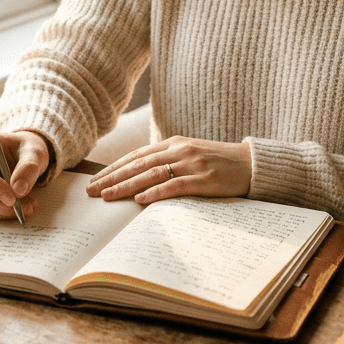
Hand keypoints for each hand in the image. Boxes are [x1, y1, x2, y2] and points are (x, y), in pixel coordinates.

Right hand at [0, 129, 51, 219]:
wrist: (23, 154)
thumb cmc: (25, 148)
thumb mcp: (34, 152)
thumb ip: (28, 167)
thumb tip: (18, 189)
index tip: (13, 198)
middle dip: (0, 204)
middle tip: (26, 207)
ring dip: (4, 211)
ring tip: (28, 205)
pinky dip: (3, 213)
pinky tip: (20, 207)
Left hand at [85, 136, 251, 204]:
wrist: (252, 164)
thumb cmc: (219, 163)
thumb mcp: (190, 156)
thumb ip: (168, 162)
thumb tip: (140, 178)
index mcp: (174, 143)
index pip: (137, 156)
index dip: (114, 168)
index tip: (95, 180)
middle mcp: (180, 150)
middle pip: (139, 164)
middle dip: (112, 178)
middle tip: (92, 191)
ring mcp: (192, 164)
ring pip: (152, 174)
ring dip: (126, 185)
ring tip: (107, 196)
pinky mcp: (205, 180)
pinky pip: (176, 185)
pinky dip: (156, 192)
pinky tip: (140, 199)